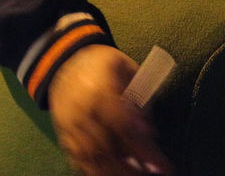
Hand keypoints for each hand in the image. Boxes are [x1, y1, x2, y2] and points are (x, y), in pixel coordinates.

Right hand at [49, 45, 172, 174]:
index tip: (161, 163)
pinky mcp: (63, 134)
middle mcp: (81, 111)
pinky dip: (94, 171)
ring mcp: (69, 125)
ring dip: (115, 173)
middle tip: (154, 173)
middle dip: (132, 167)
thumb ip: (140, 96)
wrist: (63, 61)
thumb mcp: (126, 67)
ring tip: (136, 175)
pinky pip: (77, 159)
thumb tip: (149, 130)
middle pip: (107, 147)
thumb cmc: (101, 63)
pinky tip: (111, 174)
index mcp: (98, 90)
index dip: (142, 147)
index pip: (123, 126)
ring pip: (92, 158)